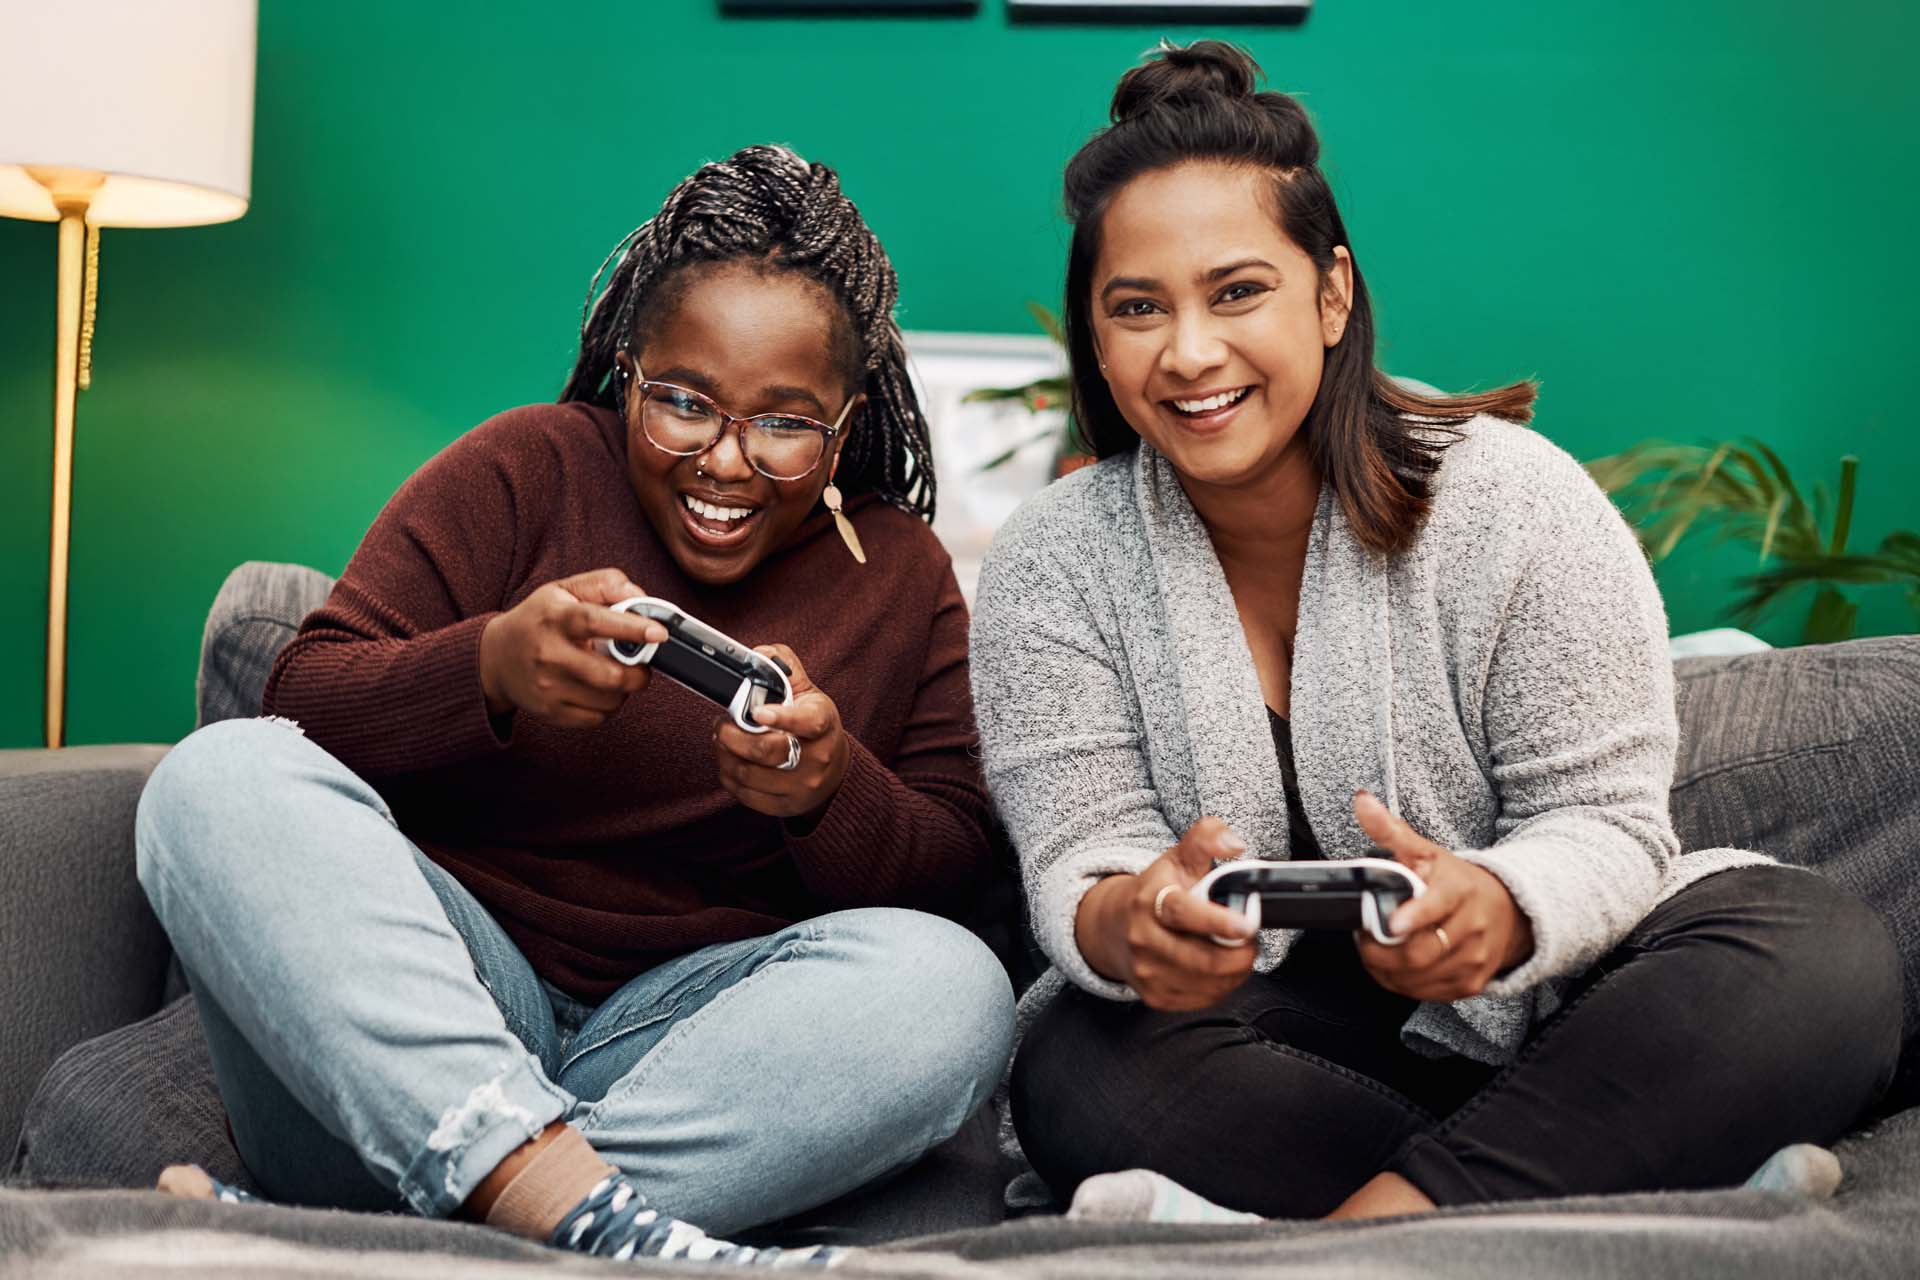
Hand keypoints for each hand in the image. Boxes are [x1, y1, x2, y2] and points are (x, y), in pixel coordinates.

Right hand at [477, 569, 666, 727]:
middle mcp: (548, 654)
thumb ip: (605, 584)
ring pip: (609, 701)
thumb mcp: (565, 590)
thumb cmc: (539, 620)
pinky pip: (597, 718)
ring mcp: (547, 686)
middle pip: (609, 675)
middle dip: (639, 674)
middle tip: (642, 664)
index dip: (631, 628)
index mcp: (555, 618)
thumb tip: (638, 596)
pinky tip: (599, 690)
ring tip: (615, 674)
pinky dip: (608, 707)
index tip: (659, 633)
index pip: (595, 621)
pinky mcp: (549, 711)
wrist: (495, 657)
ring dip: (624, 690)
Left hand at [712, 644, 849, 822]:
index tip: (758, 711)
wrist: (835, 772)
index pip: (807, 722)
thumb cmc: (815, 728)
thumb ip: (786, 668)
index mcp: (822, 725)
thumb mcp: (809, 695)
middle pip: (765, 751)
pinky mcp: (785, 806)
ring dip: (724, 755)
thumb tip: (759, 654)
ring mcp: (801, 786)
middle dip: (731, 735)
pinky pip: (744, 794)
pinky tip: (730, 761)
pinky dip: (728, 775)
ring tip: (721, 740)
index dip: (782, 717)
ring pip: (747, 774)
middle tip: (721, 724)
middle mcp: (815, 758)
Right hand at [1075, 817, 1259, 1010]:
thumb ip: (1206, 838)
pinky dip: (1223, 985)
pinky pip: (1204, 999)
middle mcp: (1143, 940)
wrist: (1114, 928)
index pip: (1182, 913)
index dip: (1216, 921)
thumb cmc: (1154, 892)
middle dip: (1240, 952)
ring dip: (1235, 969)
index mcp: (1149, 901)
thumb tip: (1234, 842)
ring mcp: (1148, 972)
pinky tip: (1219, 967)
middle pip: (1203, 959)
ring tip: (1236, 949)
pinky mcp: (1156, 997)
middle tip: (1249, 937)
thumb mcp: (1178, 858)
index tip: (1246, 925)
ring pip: (1209, 983)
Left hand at [1352, 790, 1534, 1000]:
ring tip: (1378, 948)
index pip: (1437, 905)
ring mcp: (1473, 959)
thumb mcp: (1426, 852)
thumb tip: (1361, 800)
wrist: (1508, 912)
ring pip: (1417, 976)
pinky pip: (1424, 993)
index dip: (1414, 916)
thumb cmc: (1457, 882)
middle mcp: (1471, 927)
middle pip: (1420, 952)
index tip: (1392, 923)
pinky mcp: (1470, 984)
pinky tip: (1394, 965)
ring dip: (1385, 967)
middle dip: (1382, 950)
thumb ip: (1391, 830)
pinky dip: (1400, 982)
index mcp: (1458, 890)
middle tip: (1367, 936)